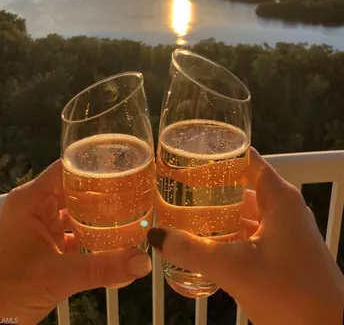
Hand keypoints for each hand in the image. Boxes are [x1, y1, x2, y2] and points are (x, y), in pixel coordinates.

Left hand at [0, 160, 151, 323]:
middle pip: (76, 188)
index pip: (68, 169)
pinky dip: (93, 236)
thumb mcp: (57, 276)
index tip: (124, 166)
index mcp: (33, 200)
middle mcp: (37, 207)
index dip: (94, 165)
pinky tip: (115, 241)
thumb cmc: (5, 291)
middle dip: (105, 192)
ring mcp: (41, 226)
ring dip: (100, 215)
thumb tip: (142, 261)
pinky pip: (74, 232)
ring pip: (77, 211)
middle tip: (136, 191)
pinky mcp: (46, 244)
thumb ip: (102, 268)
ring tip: (132, 212)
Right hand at [148, 148, 343, 324]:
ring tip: (185, 211)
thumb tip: (156, 235)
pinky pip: (252, 232)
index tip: (189, 155)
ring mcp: (285, 230)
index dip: (219, 154)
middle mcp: (283, 207)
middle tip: (178, 186)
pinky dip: (230, 233)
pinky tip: (207, 242)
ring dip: (220, 212)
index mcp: (279, 197)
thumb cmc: (289, 291)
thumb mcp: (234, 268)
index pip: (246, 160)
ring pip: (247, 212)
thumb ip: (192, 251)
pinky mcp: (284, 251)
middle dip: (212, 187)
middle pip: (243, 186)